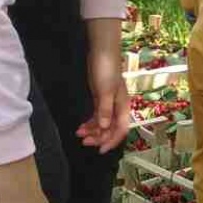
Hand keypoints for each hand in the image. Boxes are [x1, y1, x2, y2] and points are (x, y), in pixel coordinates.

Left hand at [77, 20, 128, 152]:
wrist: (102, 52)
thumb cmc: (106, 70)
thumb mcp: (105, 91)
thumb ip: (105, 110)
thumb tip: (105, 127)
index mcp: (123, 106)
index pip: (121, 129)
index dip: (112, 141)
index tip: (100, 150)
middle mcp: (117, 107)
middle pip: (111, 129)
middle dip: (99, 137)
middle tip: (84, 141)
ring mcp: (109, 103)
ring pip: (103, 123)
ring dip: (93, 131)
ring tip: (79, 133)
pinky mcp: (100, 98)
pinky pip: (97, 116)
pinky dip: (90, 122)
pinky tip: (81, 126)